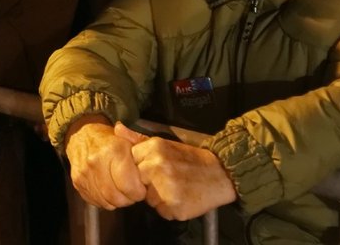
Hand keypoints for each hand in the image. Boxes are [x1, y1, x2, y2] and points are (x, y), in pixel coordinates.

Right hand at [64, 118, 146, 209]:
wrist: (82, 135)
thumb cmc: (110, 140)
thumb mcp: (128, 141)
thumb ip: (142, 154)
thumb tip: (152, 168)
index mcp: (113, 150)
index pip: (129, 186)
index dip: (138, 192)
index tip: (141, 189)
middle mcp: (96, 162)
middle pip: (117, 197)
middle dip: (128, 199)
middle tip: (132, 193)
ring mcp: (85, 173)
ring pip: (106, 202)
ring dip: (117, 201)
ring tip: (121, 191)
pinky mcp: (77, 182)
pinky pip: (95, 201)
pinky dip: (104, 200)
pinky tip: (108, 190)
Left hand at [114, 124, 237, 220]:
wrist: (222, 174)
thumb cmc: (190, 160)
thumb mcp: (164, 144)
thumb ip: (138, 139)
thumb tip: (117, 127)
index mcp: (154, 149)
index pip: (129, 165)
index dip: (141, 170)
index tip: (155, 169)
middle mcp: (157, 167)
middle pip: (136, 183)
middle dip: (148, 184)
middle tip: (168, 179)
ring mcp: (166, 188)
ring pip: (148, 200)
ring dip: (158, 198)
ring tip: (176, 187)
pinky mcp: (174, 207)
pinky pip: (162, 212)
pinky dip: (170, 208)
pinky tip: (182, 197)